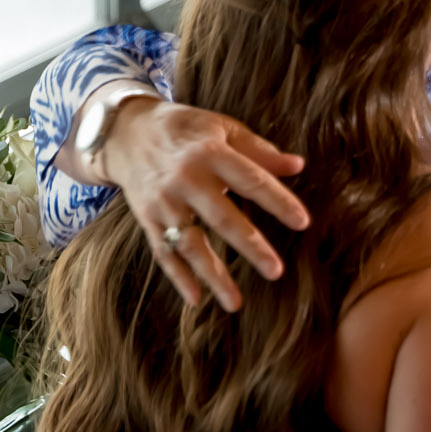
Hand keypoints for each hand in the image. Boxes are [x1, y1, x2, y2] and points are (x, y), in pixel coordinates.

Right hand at [106, 97, 310, 310]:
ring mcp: (164, 202)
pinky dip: (179, 278)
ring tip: (236, 303)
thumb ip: (260, 150)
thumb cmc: (186, 129)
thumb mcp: (223, 128)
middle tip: (276, 271)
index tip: (303, 223)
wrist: (125, 132)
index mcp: (210, 153)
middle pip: (222, 218)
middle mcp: (186, 180)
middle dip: (250, 247)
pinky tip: (197, 300)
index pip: (251, 180)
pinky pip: (164, 252)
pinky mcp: (147, 219)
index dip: (278, 202)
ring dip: (214, 275)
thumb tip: (299, 166)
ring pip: (191, 244)